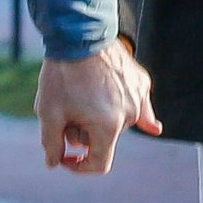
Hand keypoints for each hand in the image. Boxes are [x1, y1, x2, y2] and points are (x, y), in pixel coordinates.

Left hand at [35, 41, 161, 174]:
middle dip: (85, 134)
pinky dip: (131, 111)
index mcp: (108, 127)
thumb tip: (55, 163)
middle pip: (106, 140)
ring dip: (101, 119)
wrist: (80, 35)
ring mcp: (139, 97)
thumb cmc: (63, 75)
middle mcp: (131, 115)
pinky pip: (137, 106)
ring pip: (118, 123)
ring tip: (83, 97)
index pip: (100, 164)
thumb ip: (52, 144)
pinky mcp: (142, 83)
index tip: (65, 159)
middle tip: (67, 114)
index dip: (80, 166)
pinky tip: (154, 128)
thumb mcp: (48, 113)